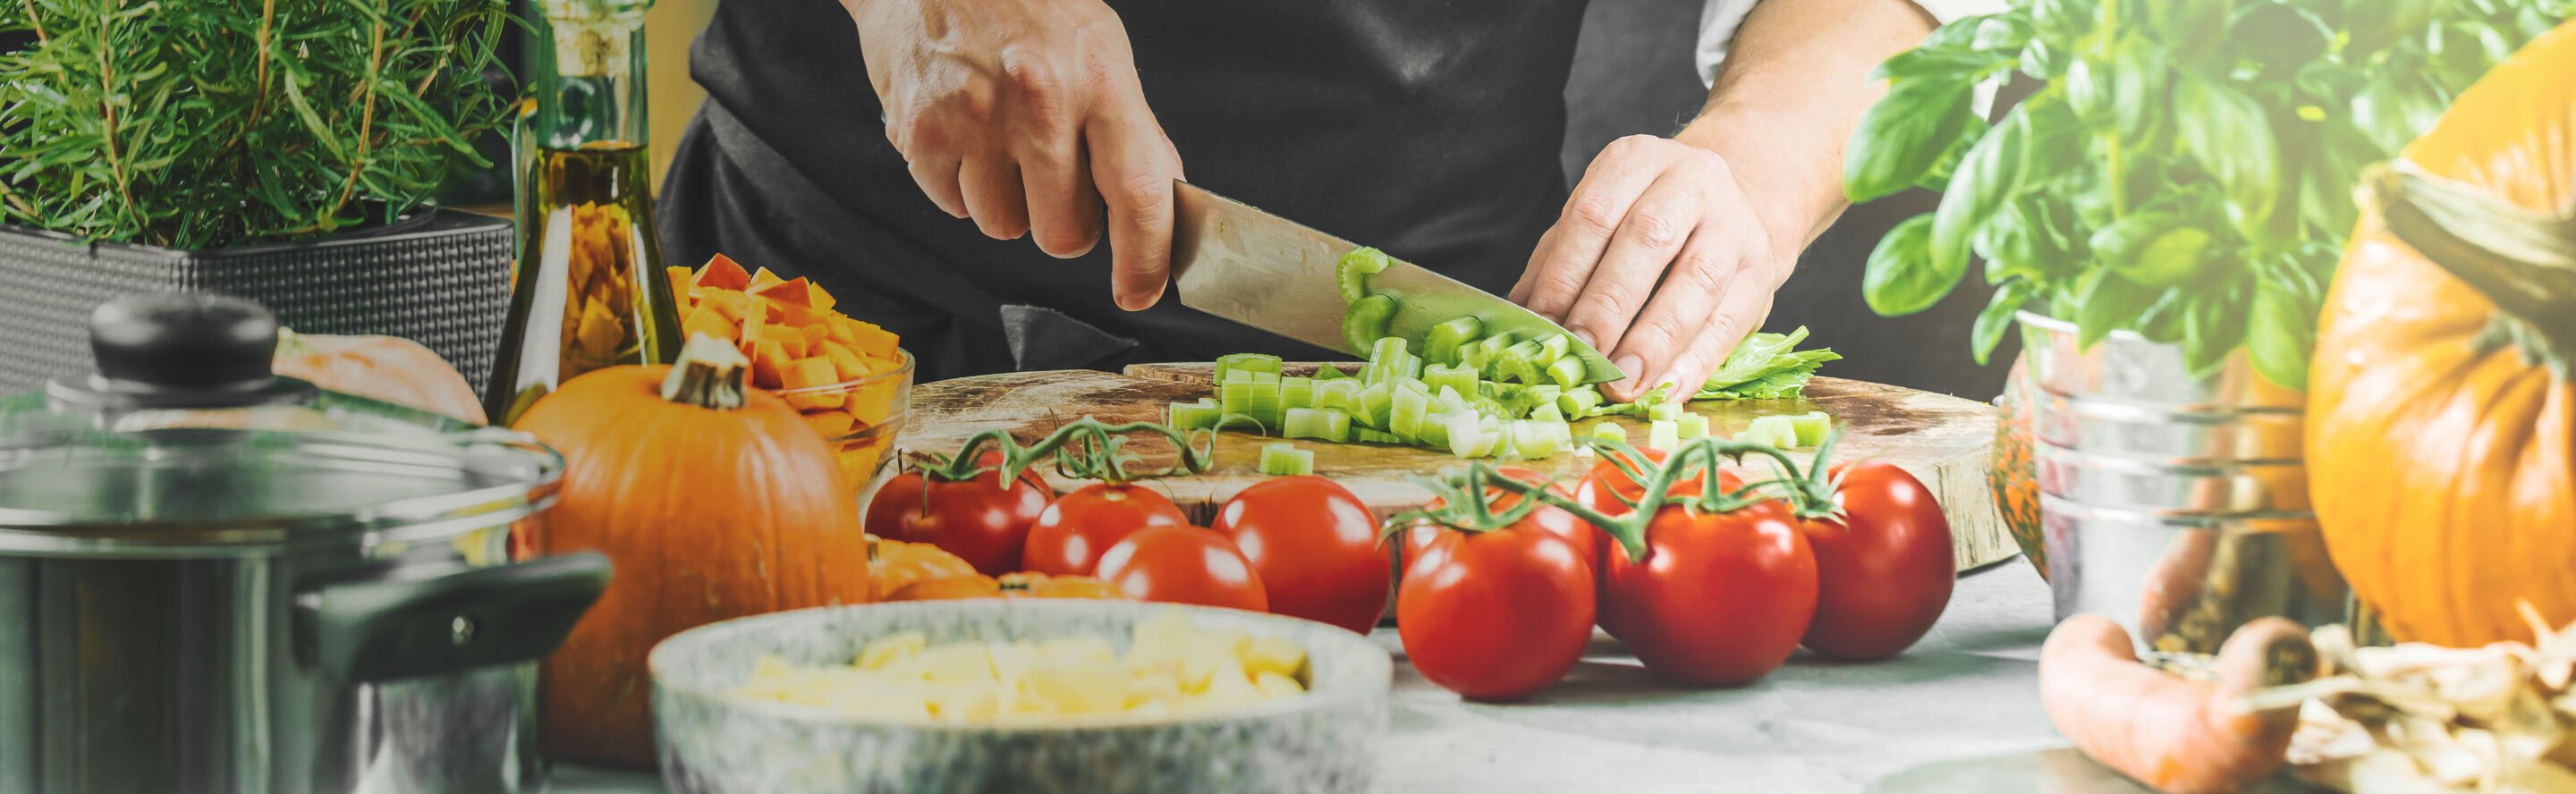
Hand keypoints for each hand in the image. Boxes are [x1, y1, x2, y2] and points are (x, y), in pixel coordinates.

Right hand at [848, 0, 1182, 309]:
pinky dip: (963, 187)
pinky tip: (965, 136)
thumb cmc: (1024, 6)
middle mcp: (1038, 102)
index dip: (1146, 258)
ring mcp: (974, 120)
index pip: (1139, 192)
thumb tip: (1161, 202)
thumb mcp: (1098, 49)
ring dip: (1009, 204)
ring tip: (1002, 144)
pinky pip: (954, 207)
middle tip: (1055, 179)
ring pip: (1004, 228)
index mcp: (1098, 80)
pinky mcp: (920, 134)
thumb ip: (1130, 128)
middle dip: (1065, 224)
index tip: (1141, 290)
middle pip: (1065, 233)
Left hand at [1511, 135, 1787, 402]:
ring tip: (1624, 384)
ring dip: (1656, 339)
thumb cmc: (1645, 223)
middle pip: (1647, 240)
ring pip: (1697, 280)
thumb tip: (1519, 322)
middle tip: (1583, 358)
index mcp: (1635, 161)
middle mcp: (1691, 181)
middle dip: (1609, 306)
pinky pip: (1730, 319)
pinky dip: (1696, 362)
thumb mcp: (1598, 224)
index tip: (1545, 328)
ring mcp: (1734, 223)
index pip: (1593, 215)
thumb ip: (1557, 265)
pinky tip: (1668, 391)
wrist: (1731, 209)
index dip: (1566, 275)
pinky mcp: (1762, 270)